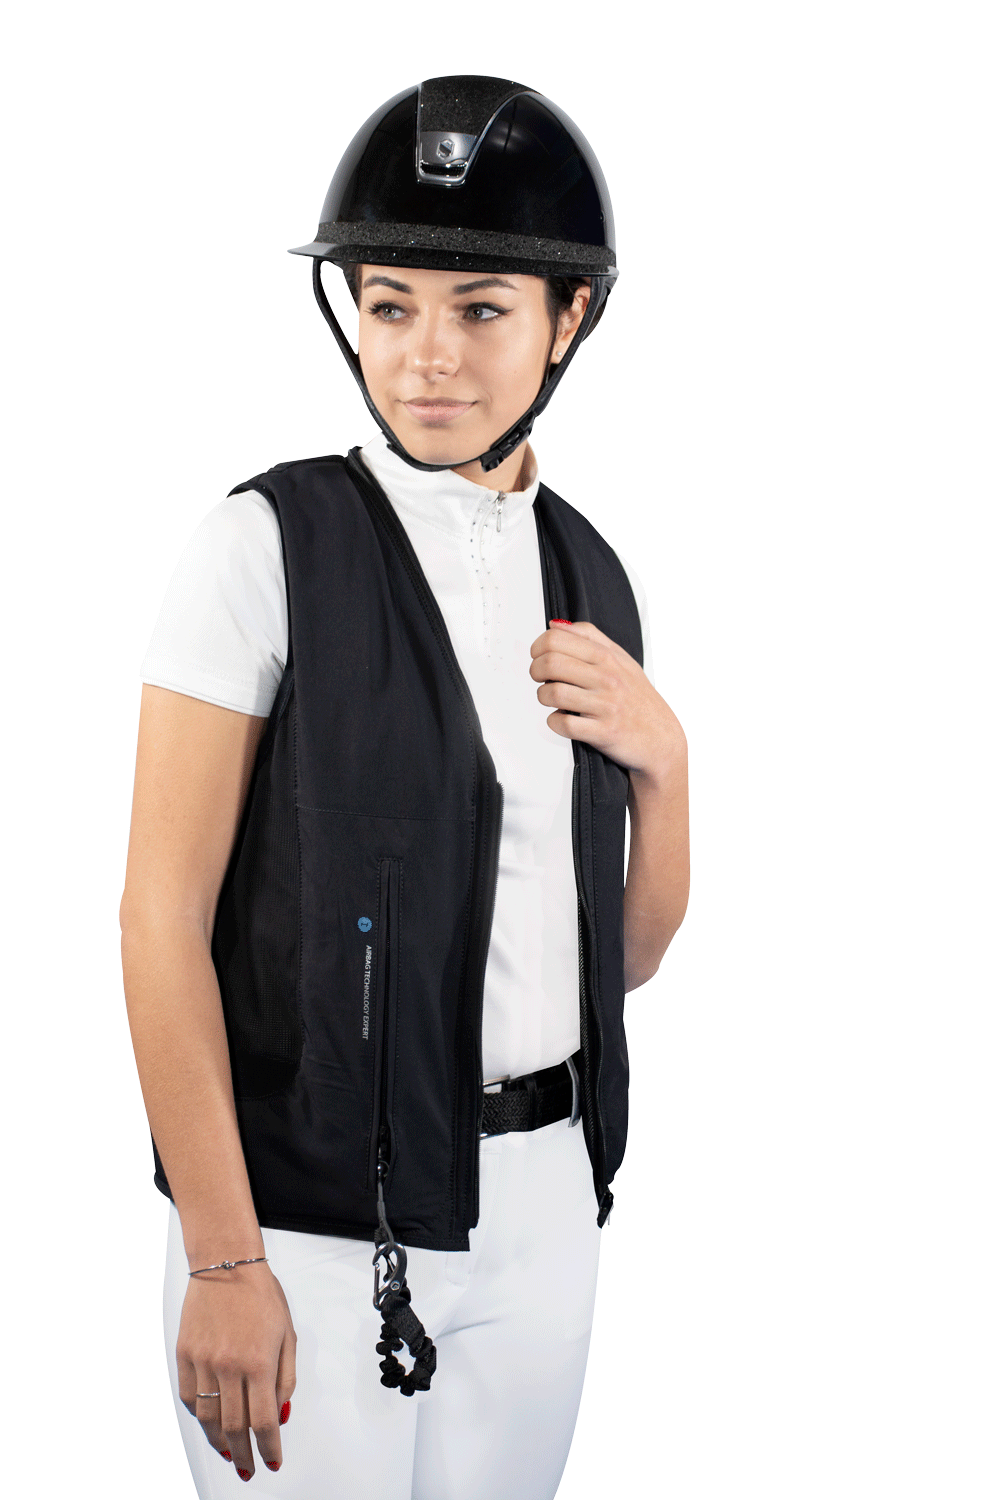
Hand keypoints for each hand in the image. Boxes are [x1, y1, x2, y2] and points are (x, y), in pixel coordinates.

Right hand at [176, 1262, 296, 1481]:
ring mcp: (203, 1362)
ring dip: (218, 1443)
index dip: (269, 1449)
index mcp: (259, 1362)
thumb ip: (285, 1378)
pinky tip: (209, 1423)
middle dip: (244, 1455)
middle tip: (248, 1468)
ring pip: (208, 1419)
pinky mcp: (185, 1355)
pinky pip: (190, 1397)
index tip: (272, 1461)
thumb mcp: (287, 1334)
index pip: (264, 1422)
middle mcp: (229, 1366)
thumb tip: (281, 1413)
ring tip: (228, 1453)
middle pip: (234, 1428)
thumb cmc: (260, 1294)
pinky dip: (200, 1416)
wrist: (226, 1264)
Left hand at [529, 619, 683, 776]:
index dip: (538, 647)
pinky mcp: (603, 731)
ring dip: (543, 697)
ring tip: (550, 698)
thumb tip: (555, 625)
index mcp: (608, 657)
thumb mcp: (621, 659)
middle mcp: (607, 678)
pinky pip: (564, 724)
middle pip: (551, 663)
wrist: (661, 737)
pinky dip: (554, 722)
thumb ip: (589, 637)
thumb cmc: (638, 698)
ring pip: (553, 693)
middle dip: (535, 671)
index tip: (538, 656)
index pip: (557, 639)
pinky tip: (562, 718)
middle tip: (540, 678)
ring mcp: (606, 705)